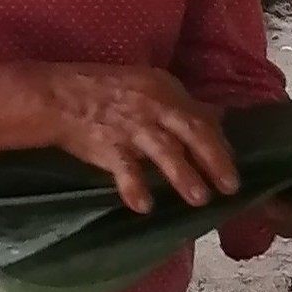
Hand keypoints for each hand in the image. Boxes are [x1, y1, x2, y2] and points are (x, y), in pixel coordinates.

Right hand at [29, 64, 241, 214]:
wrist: (58, 96)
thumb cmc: (108, 91)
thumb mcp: (149, 85)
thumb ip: (181, 105)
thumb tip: (217, 119)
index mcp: (165, 90)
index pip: (201, 117)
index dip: (220, 143)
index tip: (232, 164)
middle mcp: (152, 107)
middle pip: (191, 132)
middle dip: (214, 159)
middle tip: (231, 187)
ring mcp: (130, 127)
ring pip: (164, 151)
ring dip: (183, 175)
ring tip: (200, 199)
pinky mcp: (107, 146)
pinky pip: (124, 169)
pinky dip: (133, 187)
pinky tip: (144, 206)